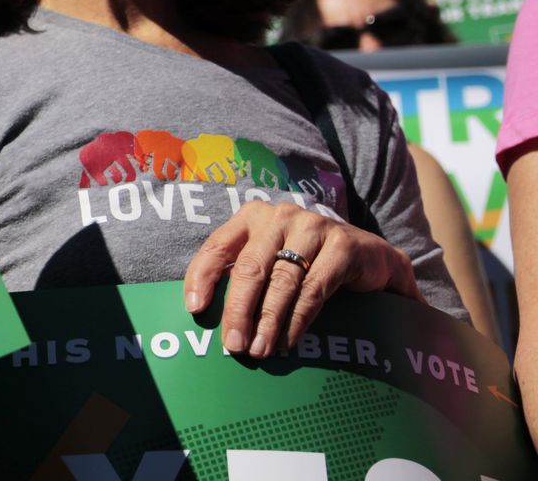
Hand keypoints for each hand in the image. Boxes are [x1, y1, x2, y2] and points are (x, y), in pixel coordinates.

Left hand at [183, 201, 419, 358]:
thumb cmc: (307, 262)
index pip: (217, 247)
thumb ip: (244, 277)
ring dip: (268, 321)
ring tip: (259, 350)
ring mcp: (312, 227)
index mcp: (252, 217)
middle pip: (249, 268)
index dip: (202, 277)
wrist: (371, 257)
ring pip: (282, 281)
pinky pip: (314, 290)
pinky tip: (287, 341)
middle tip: (233, 344)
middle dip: (238, 310)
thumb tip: (207, 316)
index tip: (195, 309)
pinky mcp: (342, 246)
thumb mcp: (272, 261)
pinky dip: (297, 319)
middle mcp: (279, 217)